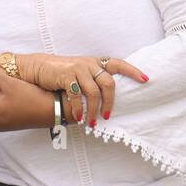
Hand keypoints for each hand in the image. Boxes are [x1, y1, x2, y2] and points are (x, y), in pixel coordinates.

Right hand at [14, 54, 146, 125]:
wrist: (40, 67)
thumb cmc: (63, 73)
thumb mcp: (81, 72)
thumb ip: (94, 80)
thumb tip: (108, 99)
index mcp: (96, 62)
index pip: (119, 64)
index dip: (133, 71)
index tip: (146, 80)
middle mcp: (89, 64)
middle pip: (109, 83)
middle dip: (110, 103)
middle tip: (107, 116)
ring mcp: (78, 69)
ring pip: (94, 92)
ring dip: (94, 110)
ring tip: (91, 122)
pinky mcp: (66, 75)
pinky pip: (77, 95)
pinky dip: (79, 108)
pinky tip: (78, 117)